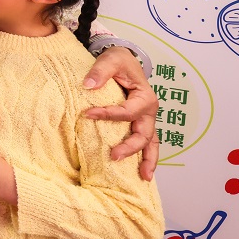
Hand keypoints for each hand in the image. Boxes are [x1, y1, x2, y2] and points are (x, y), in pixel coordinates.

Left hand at [84, 46, 159, 180]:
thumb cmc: (119, 60)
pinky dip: (145, 157)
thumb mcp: (110, 60)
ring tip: (143, 178)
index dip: (108, 115)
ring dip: (148, 160)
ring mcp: (146, 120)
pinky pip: (145, 143)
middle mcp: (148, 111)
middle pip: (144, 134)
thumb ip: (100, 71)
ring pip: (151, 143)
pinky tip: (140, 173)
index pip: (127, 112)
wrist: (123, 60)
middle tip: (113, 156)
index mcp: (145, 97)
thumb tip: (88, 85)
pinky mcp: (140, 123)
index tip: (87, 114)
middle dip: (130, 147)